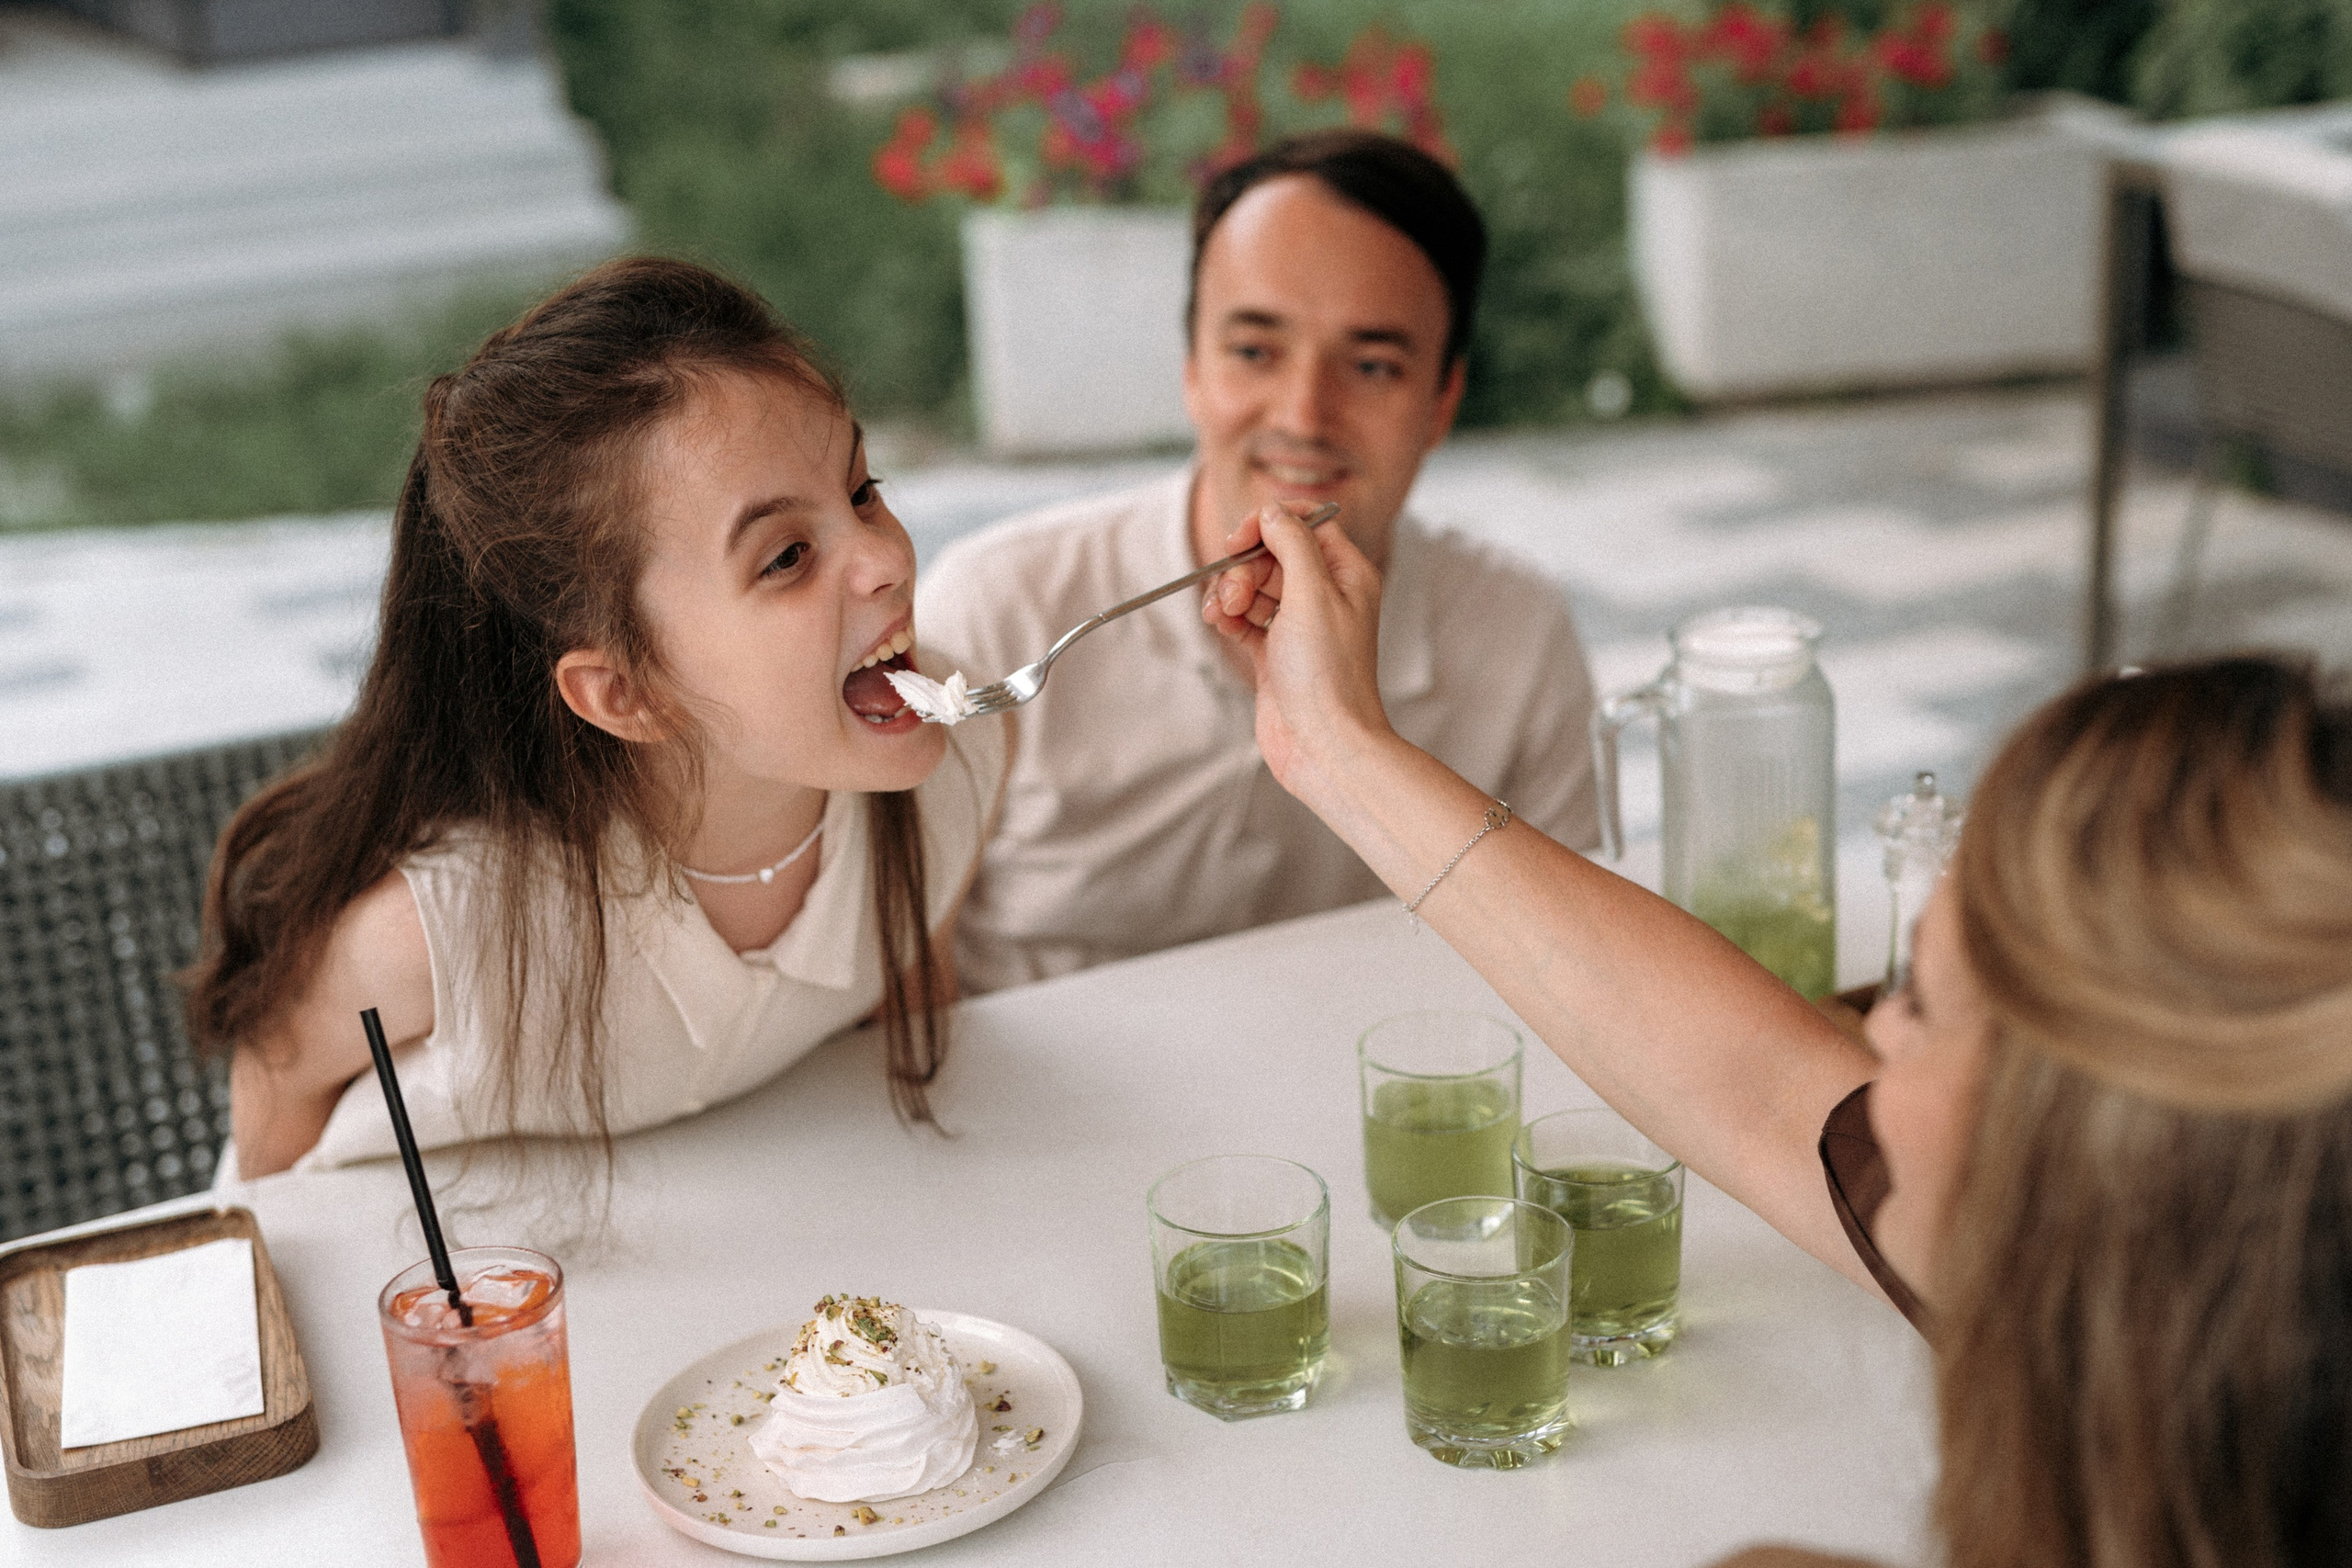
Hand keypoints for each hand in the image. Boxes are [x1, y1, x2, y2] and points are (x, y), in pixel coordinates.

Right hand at [1201, 503, 1395, 805]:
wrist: (1323, 744)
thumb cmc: (1327, 675)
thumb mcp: (1311, 593)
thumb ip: (1292, 543)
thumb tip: (1273, 510)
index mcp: (1346, 574)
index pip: (1306, 524)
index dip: (1269, 524)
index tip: (1241, 538)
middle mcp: (1325, 596)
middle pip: (1273, 555)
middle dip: (1244, 567)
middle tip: (1235, 594)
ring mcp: (1298, 626)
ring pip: (1254, 586)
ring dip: (1231, 592)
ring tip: (1223, 615)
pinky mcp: (1274, 653)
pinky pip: (1244, 619)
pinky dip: (1228, 617)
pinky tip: (1220, 624)